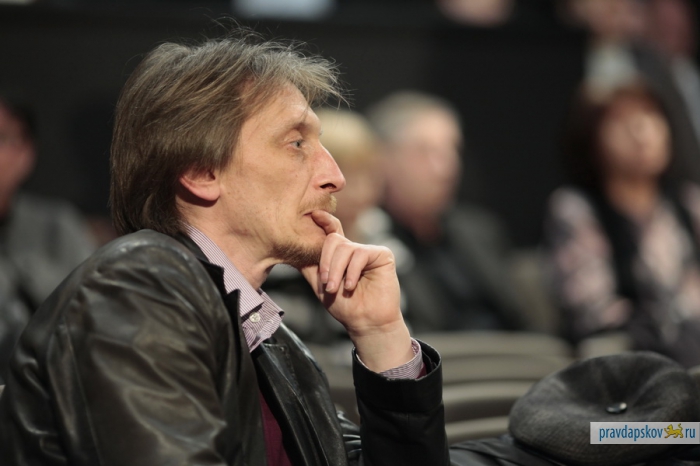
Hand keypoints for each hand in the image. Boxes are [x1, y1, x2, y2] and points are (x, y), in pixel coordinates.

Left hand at [300, 210, 413, 371]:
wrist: (366, 323)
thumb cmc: (345, 307)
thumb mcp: (320, 286)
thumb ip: (310, 266)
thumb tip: (293, 250)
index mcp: (340, 255)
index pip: (331, 232)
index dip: (324, 221)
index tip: (313, 214)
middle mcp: (354, 250)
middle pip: (334, 239)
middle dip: (325, 261)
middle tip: (325, 283)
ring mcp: (368, 251)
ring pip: (345, 248)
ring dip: (336, 270)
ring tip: (335, 289)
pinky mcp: (382, 255)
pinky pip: (360, 254)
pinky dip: (351, 272)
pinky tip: (350, 286)